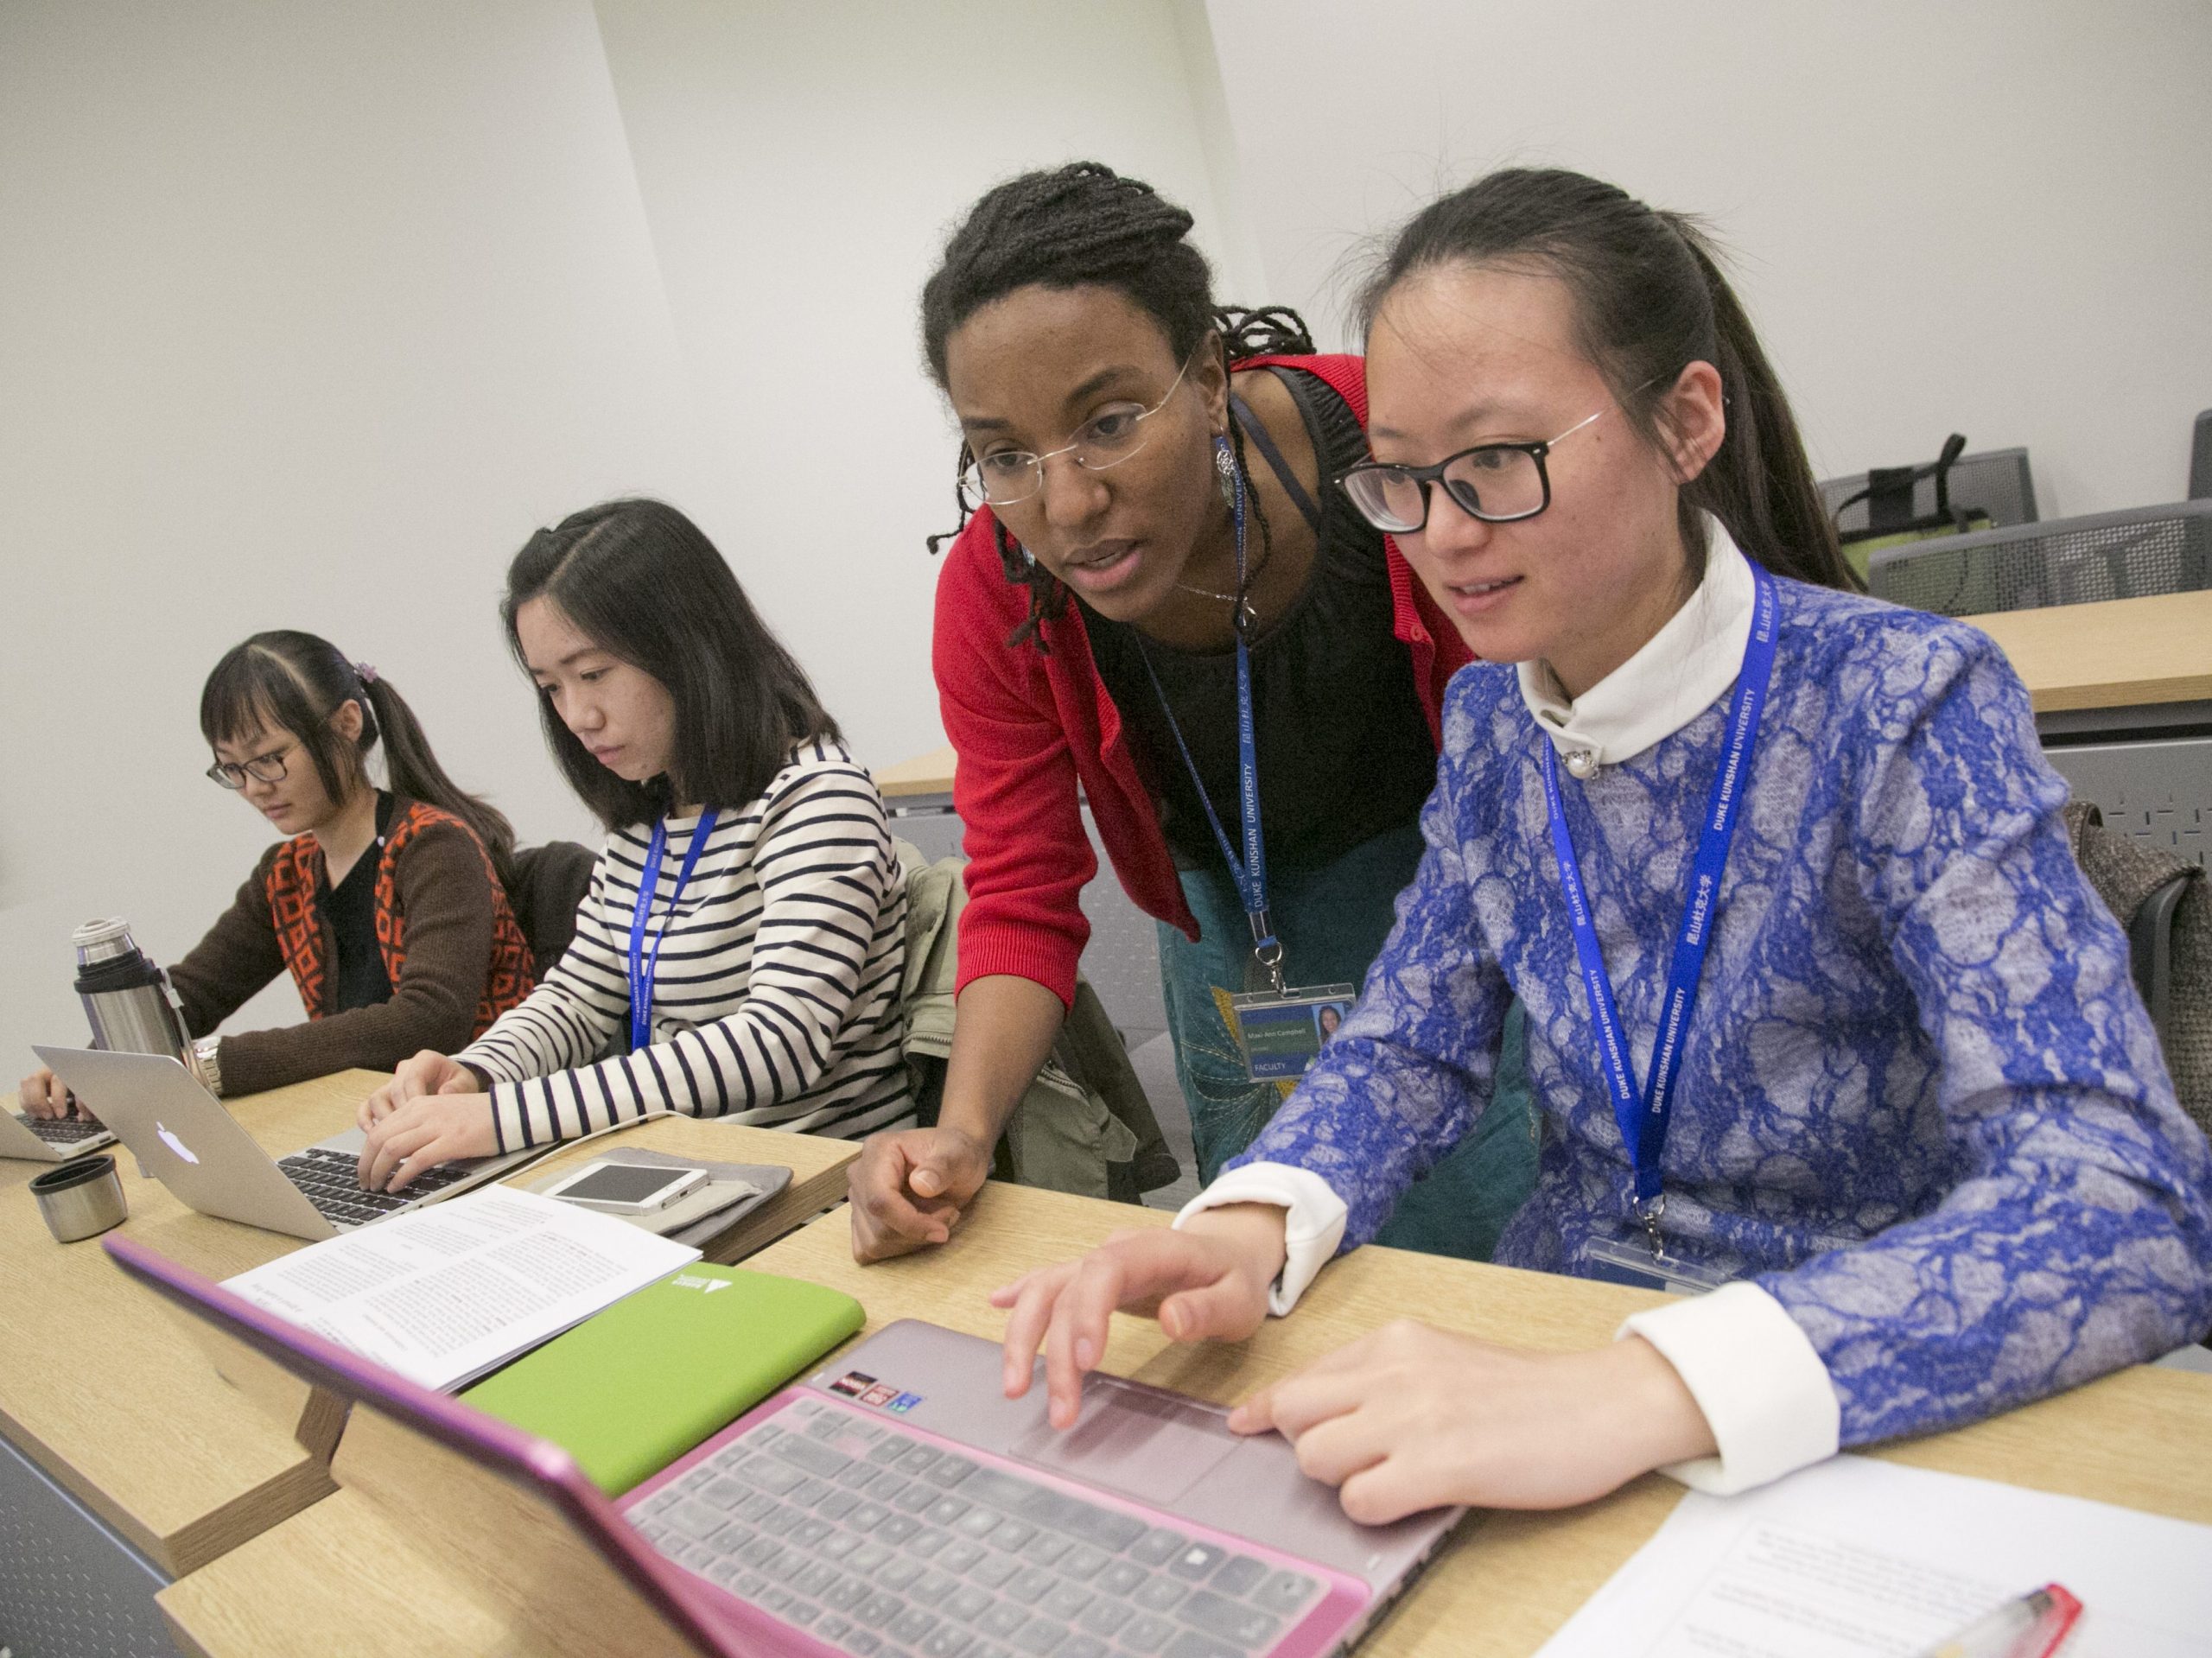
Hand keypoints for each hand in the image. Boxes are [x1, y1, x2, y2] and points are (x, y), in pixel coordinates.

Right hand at [17, 1067, 92, 1121]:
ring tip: (41, 1116)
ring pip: (26, 1083)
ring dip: (31, 1103)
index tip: (61, 1115)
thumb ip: (84, 1102)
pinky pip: (22, 1091)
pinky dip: (25, 1104)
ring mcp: (38, 1074)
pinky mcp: (30, 1083)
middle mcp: (49, 1069)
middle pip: (35, 1079)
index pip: (58, 1081)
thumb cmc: (81, 1083)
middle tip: (48, 1116)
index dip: (58, 1100)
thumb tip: (84, 1117)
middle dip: (39, 1101)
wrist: (76, 1075)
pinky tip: (34, 1114)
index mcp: (65, 1069)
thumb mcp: (85, 1090)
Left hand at [358, 1087, 494, 1192]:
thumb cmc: (478, 1116)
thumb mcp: (441, 1112)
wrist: (509, 1112)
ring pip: (391, 1149)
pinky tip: (397, 1186)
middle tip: (364, 1182)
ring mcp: (436, 1126)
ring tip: (377, 1186)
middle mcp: (422, 1112)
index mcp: (418, 1104)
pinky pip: (415, 1161)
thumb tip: (396, 1152)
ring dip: (378, 1172)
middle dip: (365, 1164)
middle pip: (379, 1138)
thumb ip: (418, 1125)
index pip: (379, 1129)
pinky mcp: (450, 1142)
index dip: (366, 1153)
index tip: (365, 1168)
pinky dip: (401, 1176)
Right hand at [359, 1050, 479, 1132]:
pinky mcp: (383, 1097)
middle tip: (409, 1133)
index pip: (412, 1078)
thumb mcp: (466, 1083)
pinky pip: (366, 1106)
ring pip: (377, 1098)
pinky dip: (365, 1119)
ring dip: (384, 1119)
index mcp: (425, 1060)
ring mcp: (391, 1083)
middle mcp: (405, 1069)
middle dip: (401, 1114)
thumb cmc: (459, 1085)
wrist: (454, 1087)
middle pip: (394, 1090)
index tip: (422, 1119)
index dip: (414, 1099)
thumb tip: (444, 1093)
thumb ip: (458, 1087)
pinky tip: (371, 1133)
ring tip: (394, 1137)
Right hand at [848, 1124, 992, 1262]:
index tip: (941, 1231)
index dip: (910, 1223)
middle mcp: (860, 1174)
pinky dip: (898, 1248)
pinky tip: (918, 1231)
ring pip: (875, 1243)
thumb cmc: (956, 1153)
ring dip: (912, 1241)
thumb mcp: (960, 1156)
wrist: (954, 1160)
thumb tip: (921, 1185)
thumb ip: (942, 1167)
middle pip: (878, 1227)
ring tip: (937, 1217)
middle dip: (919, 1232)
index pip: (880, 1200)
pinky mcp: (861, 1219)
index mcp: (878, 1150)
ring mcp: (858, 1198)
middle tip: (949, 1214)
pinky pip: (868, 1250)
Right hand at [992, 1205, 1287, 1427]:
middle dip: (1054, 1352)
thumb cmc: (1235, 1278)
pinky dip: (1021, 1293)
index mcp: (1153, 1250)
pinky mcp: (1091, 1276)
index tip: (1086, 1363)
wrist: (1232, 1250)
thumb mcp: (1240, 1298)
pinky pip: (1048, 1280)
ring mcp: (1099, 1262)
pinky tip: (995, 1304)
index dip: (1088, 1314)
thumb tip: (1170, 1319)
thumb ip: (1208, 1309)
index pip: (1105, 1272)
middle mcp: (1115, 1251)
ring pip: (1046, 1289)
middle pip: (1068, 1292)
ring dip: (1023, 1337)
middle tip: (1060, 1411)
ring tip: (1013, 1388)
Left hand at [1230, 1323, 1717, 1520]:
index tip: (1246, 1423)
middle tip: (1353, 1462)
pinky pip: (1361, 1500)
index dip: (1268, 1408)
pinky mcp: (1441, 1465)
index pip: (1303, 1376)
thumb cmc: (1525, 1391)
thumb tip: (1315, 1403)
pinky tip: (1411, 1500)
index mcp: (1396, 1340)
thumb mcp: (1442, 1357)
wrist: (1600, 1403)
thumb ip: (1382, 1374)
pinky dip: (1374, 1510)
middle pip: (1296, 1414)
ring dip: (1343, 1481)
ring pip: (1317, 1458)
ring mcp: (1415, 1418)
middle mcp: (1396, 1371)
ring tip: (1391, 1480)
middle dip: (1309, 1446)